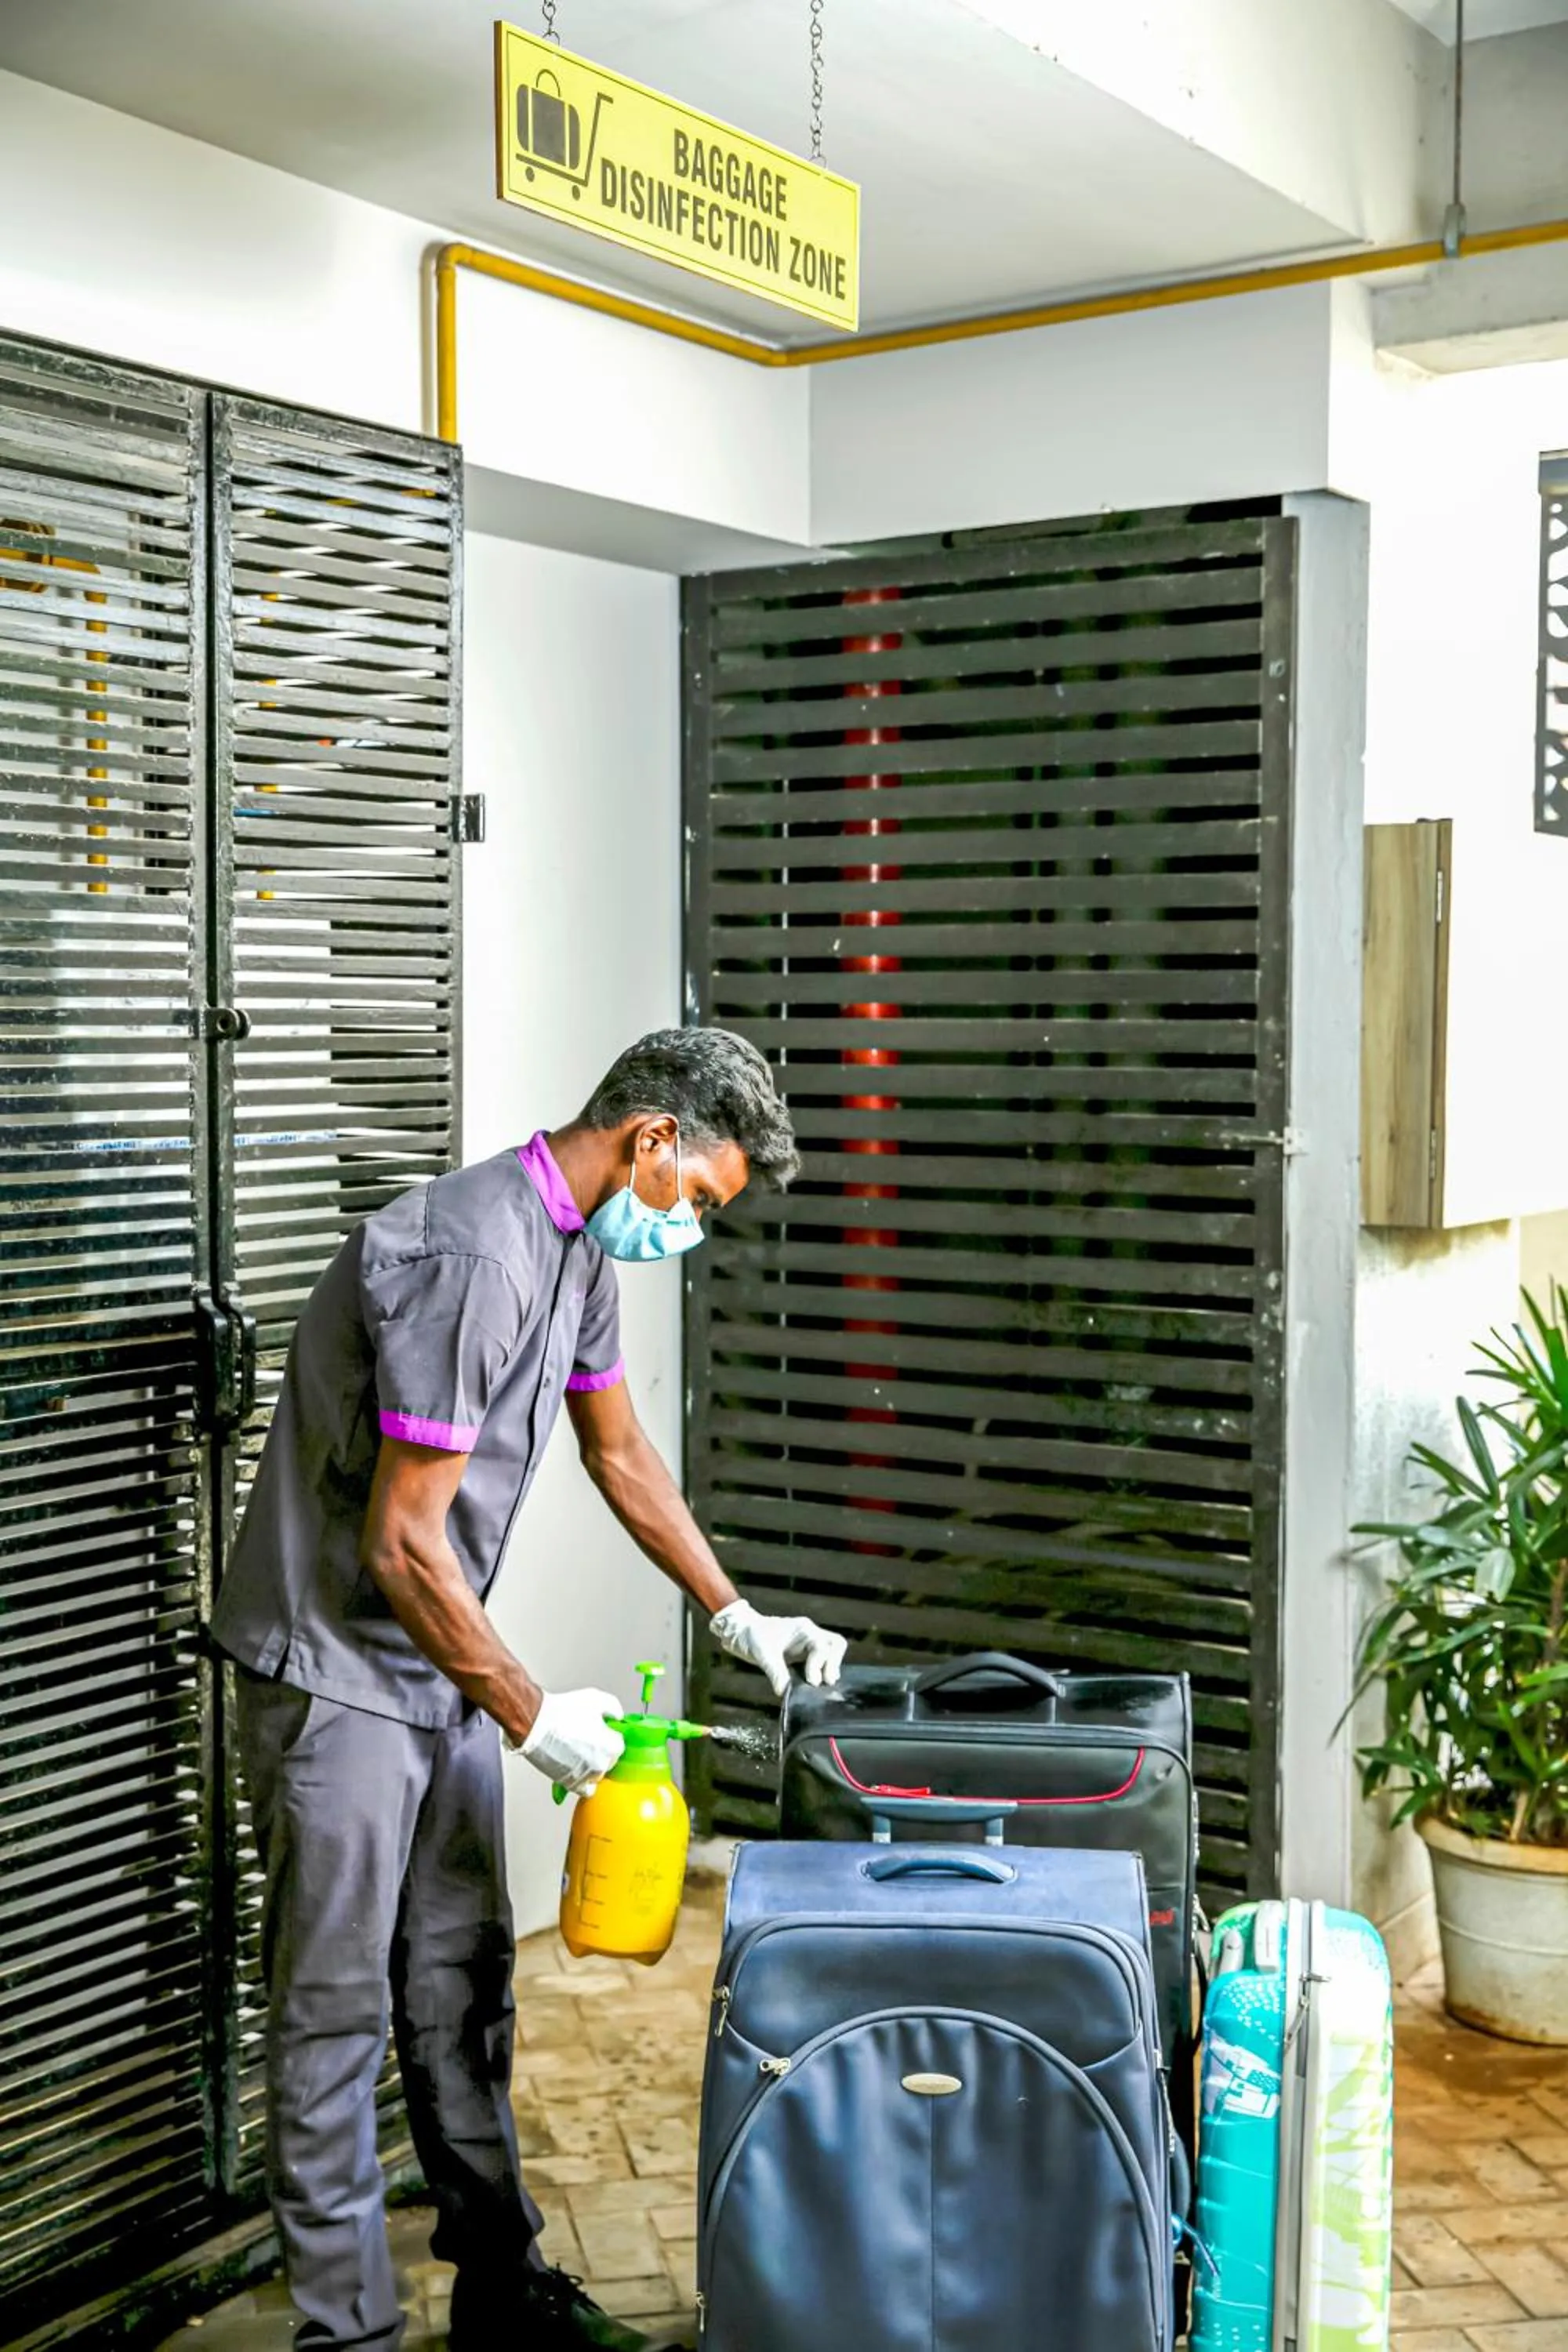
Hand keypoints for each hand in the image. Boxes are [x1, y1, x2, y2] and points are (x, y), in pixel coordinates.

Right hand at [511, 1687, 624, 1793]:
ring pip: (598, 1774)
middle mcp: (602, 1765)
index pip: (619, 1744)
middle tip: (588, 1738)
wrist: (535, 1724)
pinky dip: (584, 1781)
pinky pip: (586, 1789)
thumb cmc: (561, 1712)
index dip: (609, 1734)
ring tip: (579, 1750)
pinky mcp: (571, 1784)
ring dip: (592, 1764)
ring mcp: (587, 1777)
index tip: (603, 1731)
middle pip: (610, 1760)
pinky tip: (577, 1768)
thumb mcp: (596, 1699)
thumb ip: (614, 1708)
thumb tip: (617, 1716)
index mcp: (612, 1746)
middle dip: (602, 1750)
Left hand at [710, 1599, 846, 1700]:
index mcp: (802, 1629)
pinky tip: (815, 1683)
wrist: (742, 1630)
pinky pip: (823, 1658)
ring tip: (823, 1685)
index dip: (819, 1665)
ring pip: (833, 1650)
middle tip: (825, 1683)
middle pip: (836, 1644)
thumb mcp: (762, 1653)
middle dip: (833, 1664)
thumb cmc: (752, 1636)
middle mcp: (810, 1633)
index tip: (812, 1682)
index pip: (821, 1646)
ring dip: (831, 1667)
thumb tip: (784, 1692)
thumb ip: (775, 1671)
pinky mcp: (805, 1652)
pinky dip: (823, 1669)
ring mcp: (809, 1642)